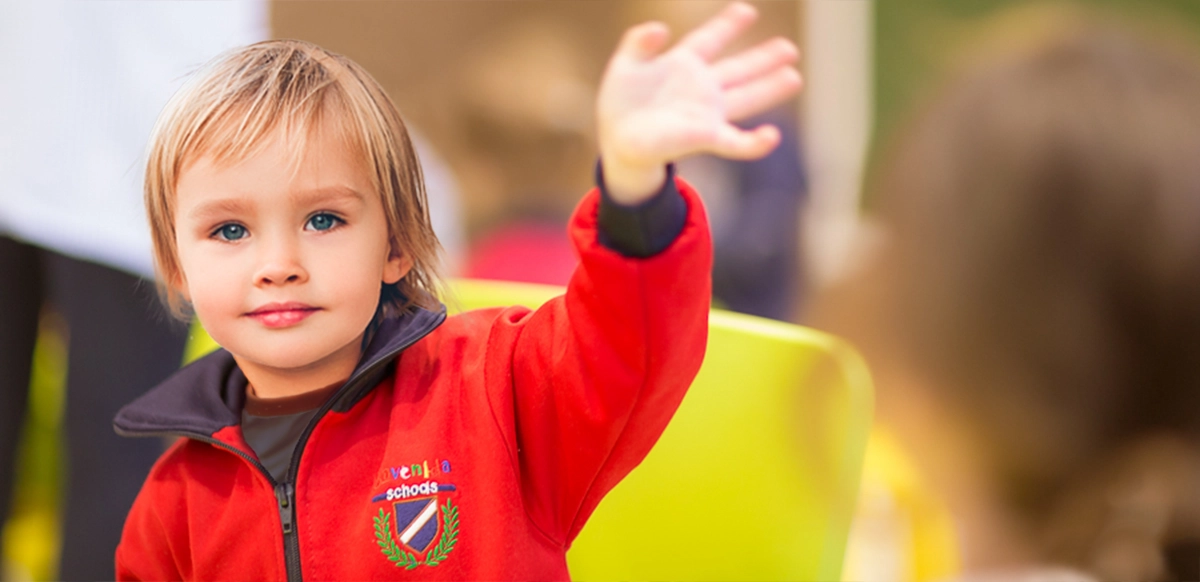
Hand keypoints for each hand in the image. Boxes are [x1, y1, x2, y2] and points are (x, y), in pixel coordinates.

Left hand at [596, 2, 801, 203]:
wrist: (618, 142)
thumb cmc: (620, 104)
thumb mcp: (624, 65)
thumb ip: (639, 43)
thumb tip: (659, 29)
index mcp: (683, 65)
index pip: (709, 40)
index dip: (727, 26)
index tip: (747, 11)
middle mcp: (701, 88)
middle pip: (738, 69)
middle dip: (763, 58)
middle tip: (789, 48)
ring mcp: (706, 113)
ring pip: (745, 98)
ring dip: (769, 89)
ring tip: (794, 76)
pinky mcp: (705, 137)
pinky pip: (735, 142)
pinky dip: (754, 143)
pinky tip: (771, 137)